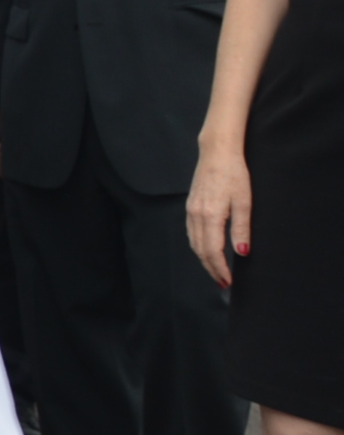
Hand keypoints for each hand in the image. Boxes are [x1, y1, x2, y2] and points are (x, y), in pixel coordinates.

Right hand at [189, 147, 252, 287]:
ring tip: (216, 270)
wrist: (217, 152)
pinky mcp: (190, 206)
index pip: (212, 250)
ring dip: (204, 259)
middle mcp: (196, 215)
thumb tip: (242, 253)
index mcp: (209, 215)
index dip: (220, 268)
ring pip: (194, 243)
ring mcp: (191, 210)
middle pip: (200, 250)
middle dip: (211, 268)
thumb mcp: (244, 202)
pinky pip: (191, 233)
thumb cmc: (234, 174)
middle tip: (224, 283)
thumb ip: (241, 229)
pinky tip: (206, 250)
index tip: (229, 281)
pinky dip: (198, 246)